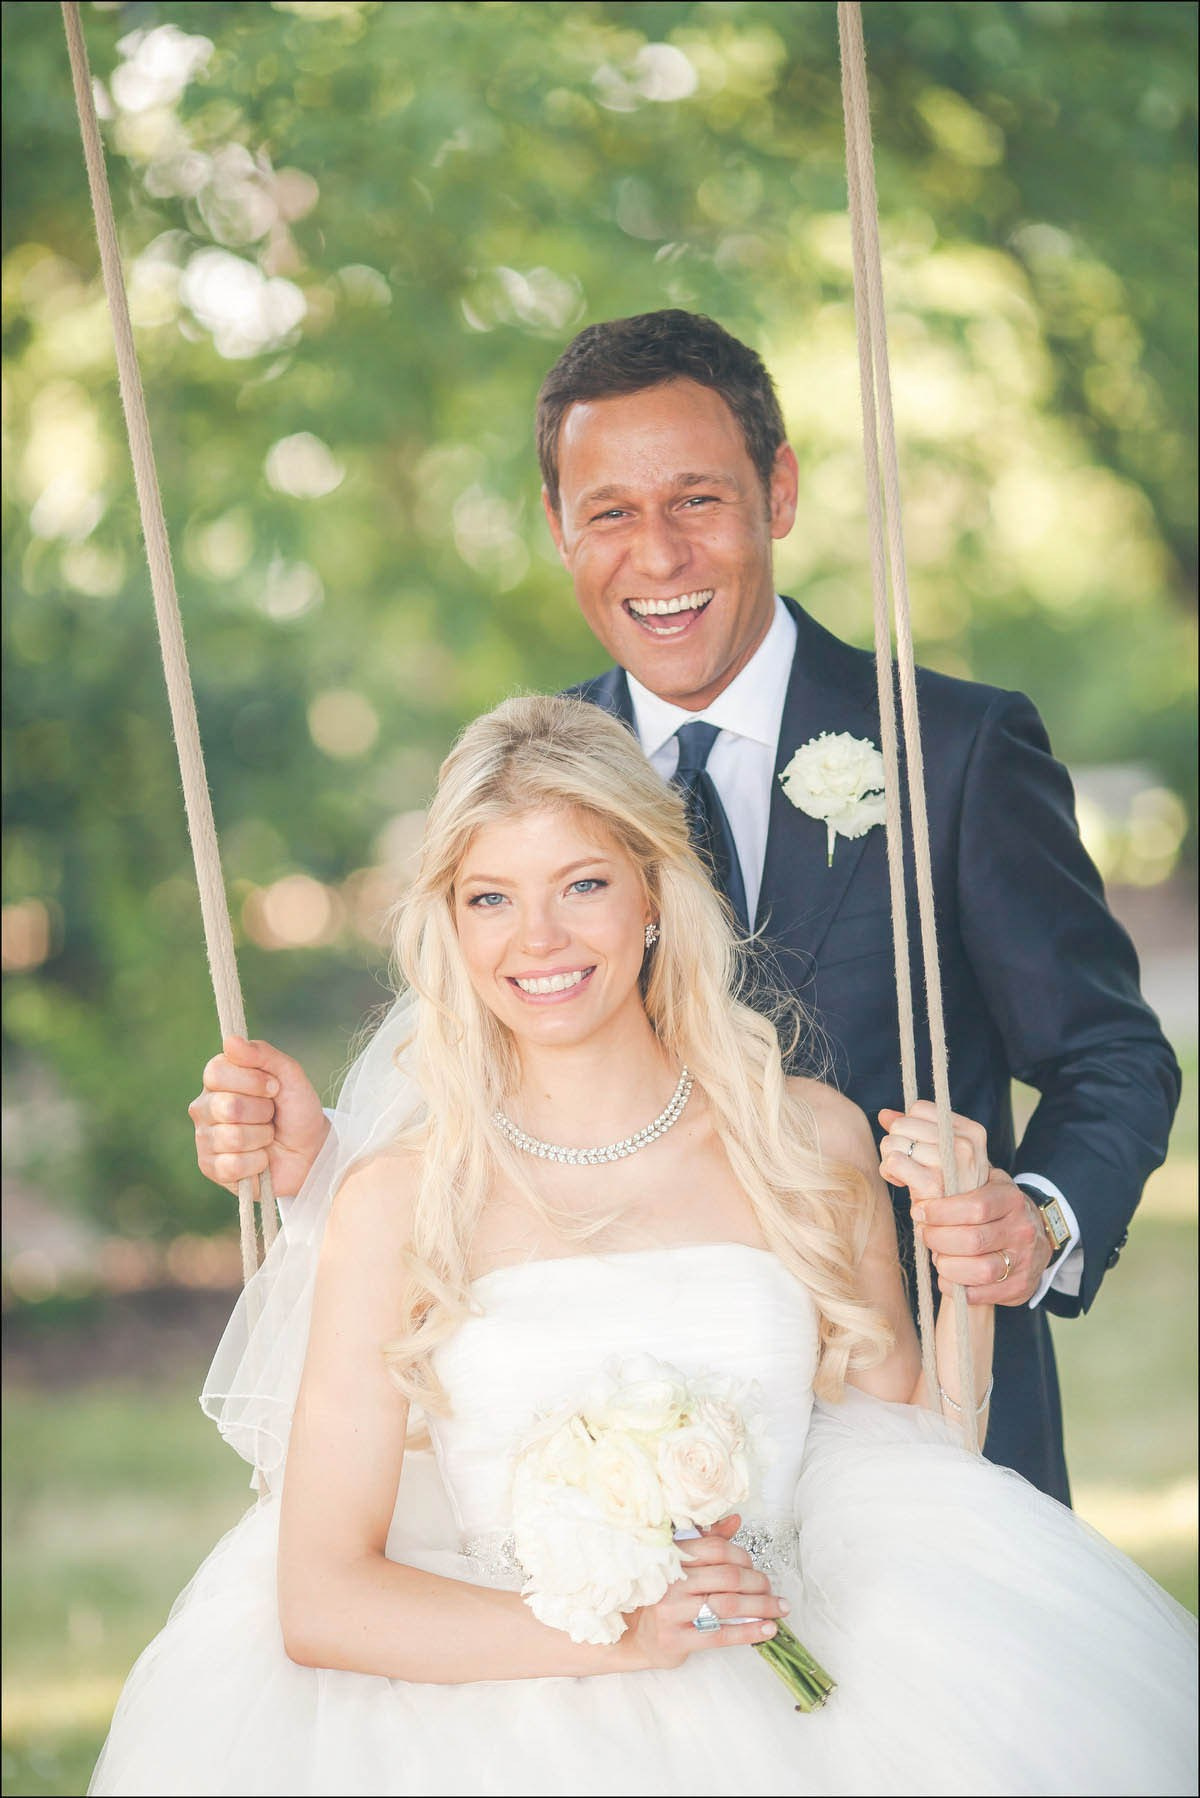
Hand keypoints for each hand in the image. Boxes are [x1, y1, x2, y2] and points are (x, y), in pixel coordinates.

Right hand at [188, 1036, 328, 1197]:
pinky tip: (261, 1159)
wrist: (311, 1150)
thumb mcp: (290, 1075)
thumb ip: (263, 1054)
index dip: (252, 1080)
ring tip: (267, 1136)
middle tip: (271, 1115)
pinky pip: (231, 1165)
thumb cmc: (297, 1109)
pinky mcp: (211, 1168)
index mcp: (218, 1079)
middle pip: (227, 1106)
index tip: (274, 1087)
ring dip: (262, 1137)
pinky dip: (257, 1162)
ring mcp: (205, 1139)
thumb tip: (230, 1040)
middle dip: (262, 1111)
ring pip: (232, 1137)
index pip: (217, 1072)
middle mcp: (205, 1107)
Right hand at [624, 1516, 785, 1669]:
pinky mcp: (676, 1639)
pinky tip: (768, 1630)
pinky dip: (750, 1632)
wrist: (635, 1635)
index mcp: (672, 1557)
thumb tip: (735, 1521)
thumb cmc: (664, 1596)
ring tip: (779, 1608)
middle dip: (758, 1583)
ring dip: (761, 1606)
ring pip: (728, 1604)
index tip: (756, 1567)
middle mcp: (671, 1581)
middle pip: (727, 1576)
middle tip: (772, 1590)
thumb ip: (708, 1541)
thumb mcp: (680, 1565)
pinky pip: (721, 1635)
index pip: (716, 1548)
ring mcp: (672, 1611)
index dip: (743, 1556)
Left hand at [879, 1101, 1046, 1305]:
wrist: (1025, 1242)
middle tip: (923, 1229)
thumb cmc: (978, 1201)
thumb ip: (929, 1144)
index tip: (917, 1203)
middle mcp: (1018, 1220)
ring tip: (934, 1252)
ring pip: (974, 1262)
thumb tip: (886, 1115)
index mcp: (1004, 1189)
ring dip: (943, 1259)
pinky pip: (979, 1291)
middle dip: (936, 1233)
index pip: (970, 1198)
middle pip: (970, 1229)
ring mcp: (1022, 1254)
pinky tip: (947, 1276)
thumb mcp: (963, 1171)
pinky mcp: (1018, 1285)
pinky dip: (956, 1285)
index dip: (936, 1201)